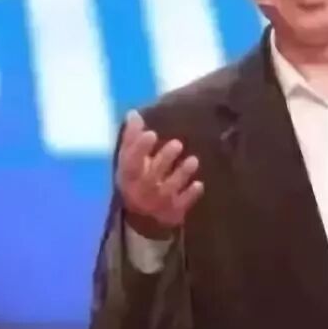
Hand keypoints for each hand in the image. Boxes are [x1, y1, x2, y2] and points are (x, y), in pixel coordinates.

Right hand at [115, 109, 203, 238]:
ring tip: (193, 160)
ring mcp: (156, 203)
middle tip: (177, 143)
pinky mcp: (172, 213)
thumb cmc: (137, 177)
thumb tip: (134, 113)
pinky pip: (181, 206)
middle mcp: (140, 191)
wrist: (142, 215)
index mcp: (128, 175)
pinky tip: (199, 184)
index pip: (130, 162)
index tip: (151, 132)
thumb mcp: (130, 159)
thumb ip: (132, 137)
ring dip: (180, 175)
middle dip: (164, 160)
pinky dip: (189, 196)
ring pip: (167, 190)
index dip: (139, 148)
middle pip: (150, 177)